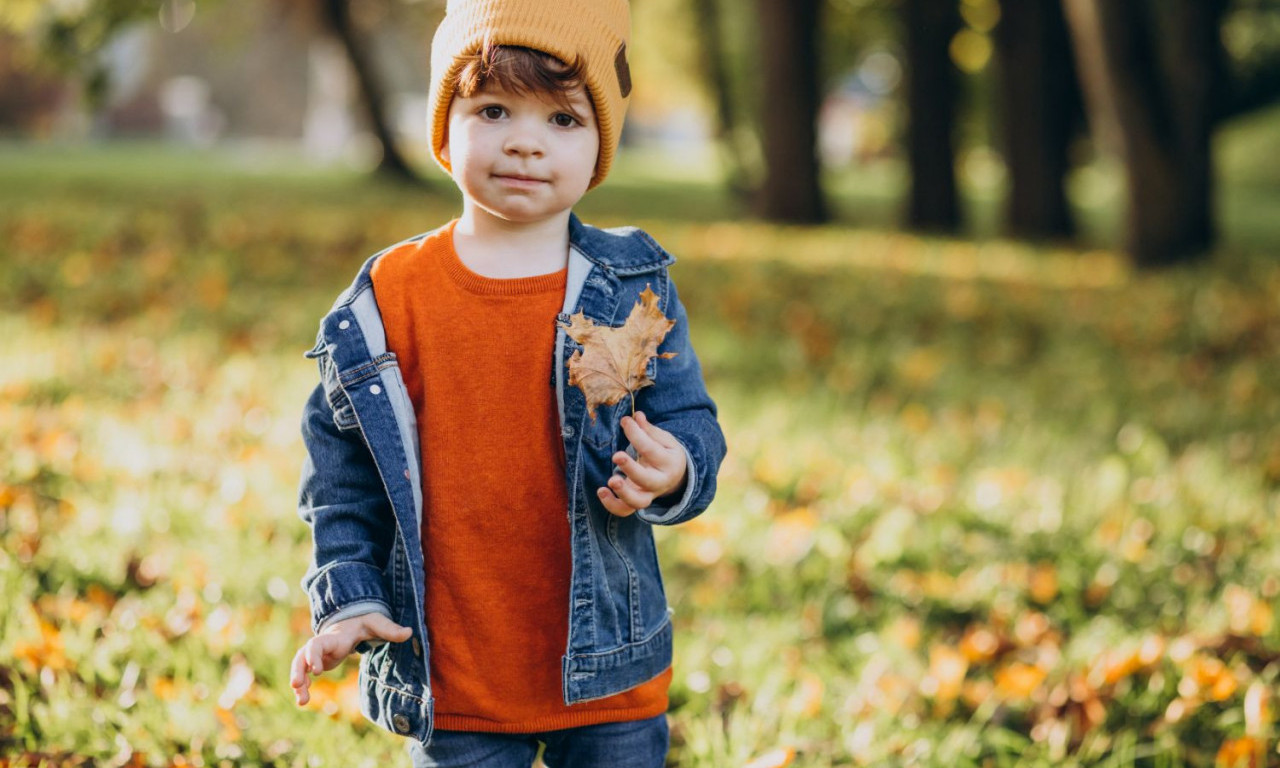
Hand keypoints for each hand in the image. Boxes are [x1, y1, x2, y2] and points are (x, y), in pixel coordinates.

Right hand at [289, 612, 410, 705]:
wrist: (352, 621)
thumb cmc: (364, 622)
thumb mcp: (376, 623)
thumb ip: (390, 629)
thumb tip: (409, 633)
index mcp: (333, 637)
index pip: (318, 644)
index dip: (314, 655)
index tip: (316, 670)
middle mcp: (320, 645)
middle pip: (301, 656)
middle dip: (297, 670)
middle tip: (296, 685)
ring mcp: (316, 655)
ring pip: (300, 668)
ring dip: (298, 683)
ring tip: (301, 702)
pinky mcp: (317, 664)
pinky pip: (305, 676)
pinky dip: (303, 688)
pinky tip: (303, 702)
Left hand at [597, 411, 686, 516]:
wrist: (675, 476)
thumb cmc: (664, 453)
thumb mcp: (663, 440)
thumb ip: (648, 430)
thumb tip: (636, 416)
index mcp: (668, 462)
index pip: (651, 449)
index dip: (636, 434)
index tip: (625, 421)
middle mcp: (660, 481)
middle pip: (647, 480)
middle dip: (631, 468)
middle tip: (616, 455)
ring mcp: (648, 495)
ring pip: (638, 502)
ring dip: (623, 493)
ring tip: (610, 481)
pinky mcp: (636, 502)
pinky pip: (625, 510)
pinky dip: (612, 505)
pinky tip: (601, 491)